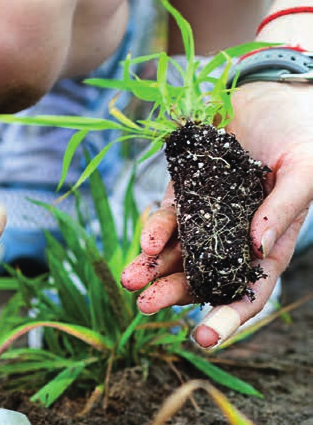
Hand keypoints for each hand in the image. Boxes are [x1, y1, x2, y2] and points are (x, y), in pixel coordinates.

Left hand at [121, 81, 312, 346]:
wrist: (274, 85)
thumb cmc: (301, 128)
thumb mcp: (305, 168)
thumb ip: (283, 208)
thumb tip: (257, 246)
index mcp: (269, 242)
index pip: (247, 292)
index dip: (226, 318)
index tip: (200, 339)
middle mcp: (236, 236)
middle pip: (202, 278)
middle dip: (174, 294)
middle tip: (145, 306)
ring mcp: (208, 214)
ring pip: (177, 253)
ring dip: (153, 268)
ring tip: (130, 280)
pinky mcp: (187, 189)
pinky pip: (167, 217)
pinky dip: (155, 230)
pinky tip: (145, 241)